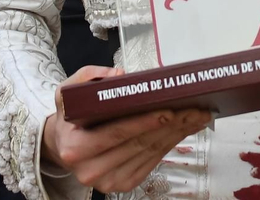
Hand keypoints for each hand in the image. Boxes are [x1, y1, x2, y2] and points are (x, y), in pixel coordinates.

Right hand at [42, 66, 212, 192]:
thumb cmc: (70, 117)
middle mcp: (91, 170)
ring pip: (150, 153)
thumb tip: (120, 76)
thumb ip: (88, 78)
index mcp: (75, 148)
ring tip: (197, 115)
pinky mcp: (123, 184)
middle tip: (194, 108)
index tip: (169, 109)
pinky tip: (185, 128)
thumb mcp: (67, 92)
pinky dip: (171, 143)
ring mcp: (108, 181)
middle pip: (139, 143)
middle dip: (171, 125)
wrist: (63, 145)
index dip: (144, 122)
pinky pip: (153, 161)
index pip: (116, 133)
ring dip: (177, 133)